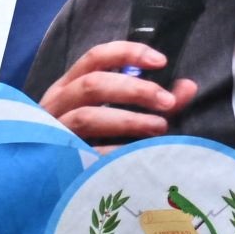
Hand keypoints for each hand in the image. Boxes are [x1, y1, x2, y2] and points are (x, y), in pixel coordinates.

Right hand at [46, 40, 198, 147]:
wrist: (47, 180)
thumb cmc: (85, 141)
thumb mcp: (114, 115)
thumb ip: (151, 100)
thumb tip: (187, 87)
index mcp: (69, 86)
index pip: (96, 57)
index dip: (128, 53)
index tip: (160, 61)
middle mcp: (57, 104)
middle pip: (94, 84)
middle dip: (135, 90)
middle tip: (168, 102)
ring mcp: (54, 132)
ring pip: (88, 117)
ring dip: (128, 120)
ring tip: (159, 127)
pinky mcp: (59, 161)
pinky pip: (86, 153)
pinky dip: (114, 151)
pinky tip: (137, 154)